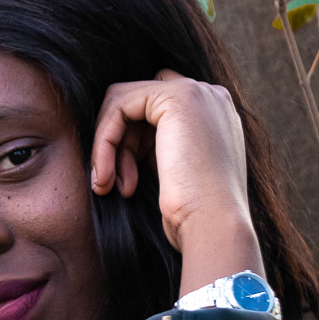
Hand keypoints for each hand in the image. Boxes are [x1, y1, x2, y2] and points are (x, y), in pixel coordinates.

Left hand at [89, 71, 261, 291]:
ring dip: (107, 146)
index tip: (124, 184)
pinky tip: (107, 174)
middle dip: (119, 143)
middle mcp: (208, 96)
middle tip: (113, 186)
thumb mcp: (176, 175)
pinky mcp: (177, 97)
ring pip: (124, 102)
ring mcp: (196, 92)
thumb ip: (160, 149)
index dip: (132, 144)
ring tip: (108, 186)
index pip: (155, 111)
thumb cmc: (194, 217)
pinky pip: (119, 106)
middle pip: (138, 103)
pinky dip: (105, 140)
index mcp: (213, 116)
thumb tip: (122, 144)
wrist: (213, 227)